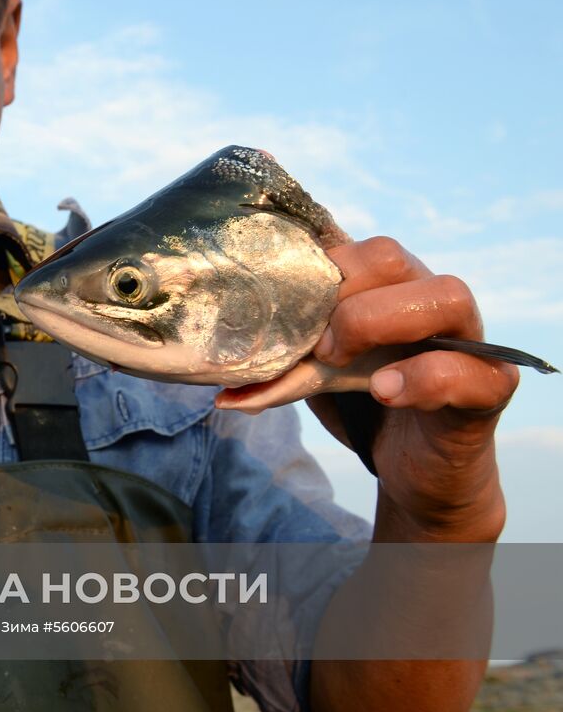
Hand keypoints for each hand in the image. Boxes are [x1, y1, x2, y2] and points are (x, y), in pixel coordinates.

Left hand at [305, 237, 516, 540]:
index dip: (312, 262)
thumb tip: (222, 392)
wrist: (418, 468)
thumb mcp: (313, 380)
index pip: (348, 243)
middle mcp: (425, 298)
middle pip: (390, 255)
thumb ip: (276, 374)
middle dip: (342, 288)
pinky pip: (474, 368)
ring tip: (340, 360)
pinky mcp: (488, 385)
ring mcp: (465, 337)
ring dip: (380, 320)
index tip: (279, 296)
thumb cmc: (364, 404)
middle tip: (315, 341)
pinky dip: (425, 377)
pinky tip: (387, 392)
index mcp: (381, 286)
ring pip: (447, 294)